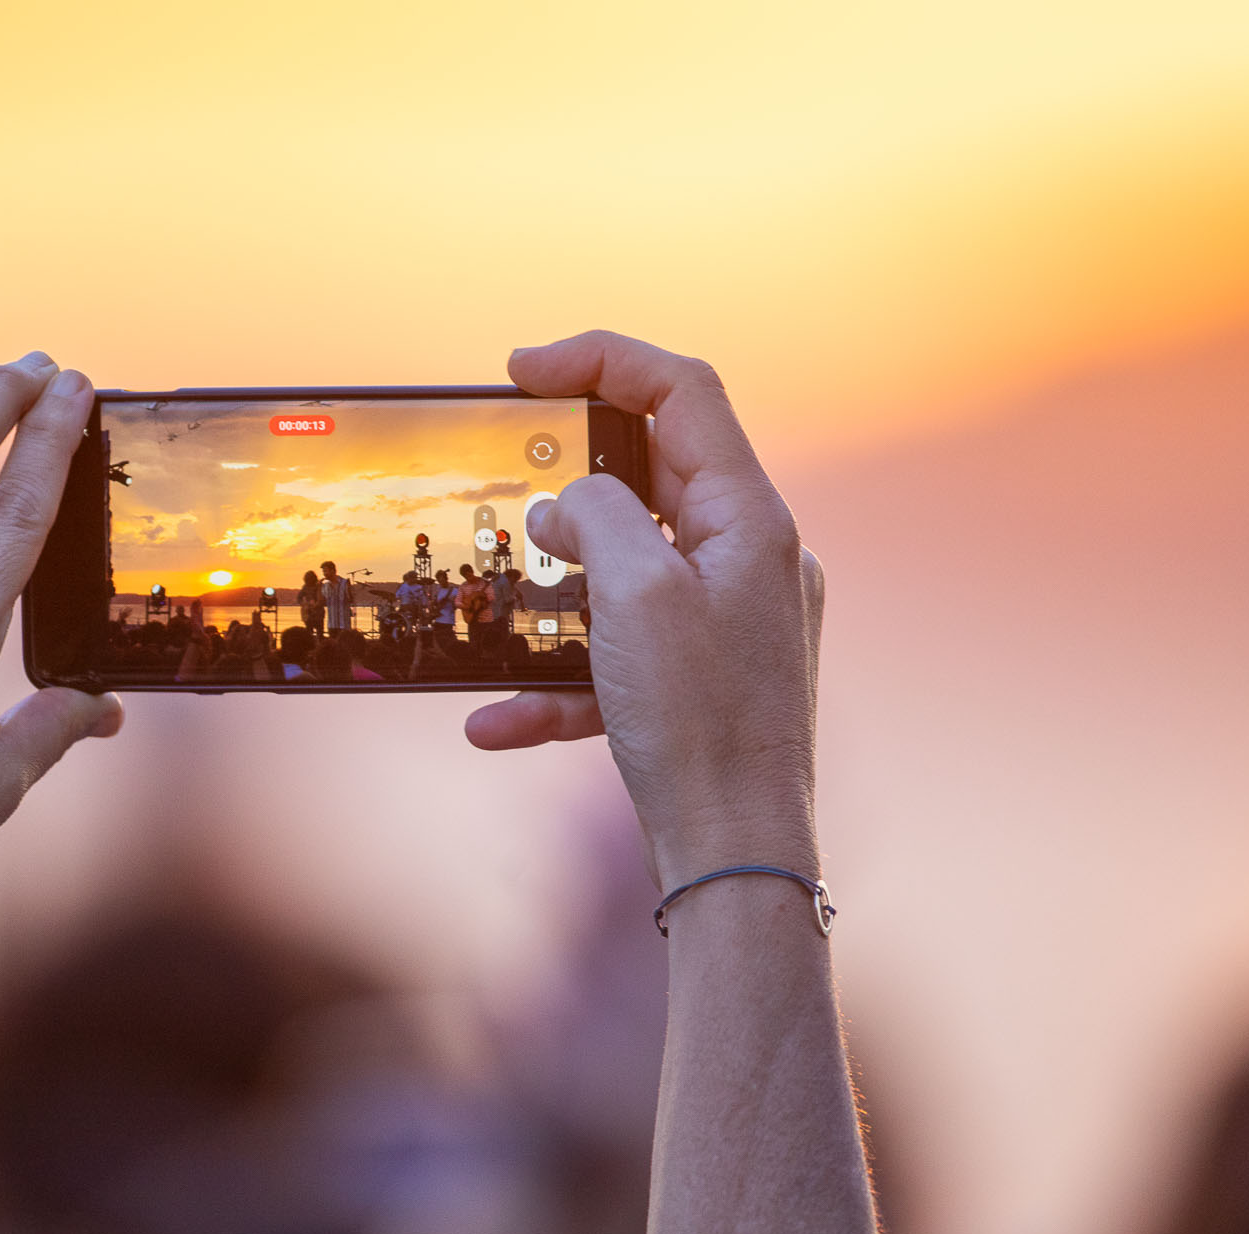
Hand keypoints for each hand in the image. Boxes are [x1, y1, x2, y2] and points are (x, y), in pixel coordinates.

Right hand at [465, 331, 823, 888]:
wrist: (737, 859)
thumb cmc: (701, 726)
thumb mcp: (635, 596)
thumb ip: (597, 518)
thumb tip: (569, 506)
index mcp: (750, 520)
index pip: (682, 392)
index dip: (601, 359)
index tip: (521, 369)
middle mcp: (751, 559)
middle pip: (654, 475)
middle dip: (573, 481)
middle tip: (510, 480)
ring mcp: (732, 621)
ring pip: (629, 569)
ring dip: (559, 586)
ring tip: (507, 600)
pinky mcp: (705, 680)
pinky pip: (623, 653)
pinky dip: (563, 675)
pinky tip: (497, 722)